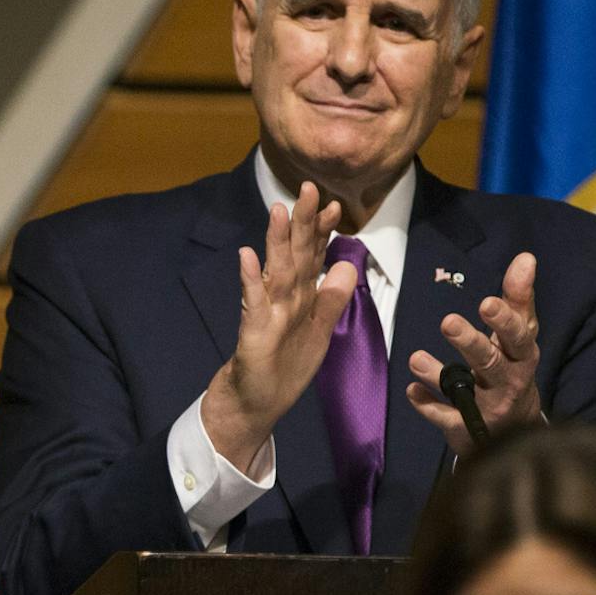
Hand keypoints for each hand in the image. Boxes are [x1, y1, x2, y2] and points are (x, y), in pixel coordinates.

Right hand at [202, 182, 353, 469]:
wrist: (254, 405)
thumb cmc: (283, 369)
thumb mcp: (319, 332)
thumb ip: (333, 298)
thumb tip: (349, 263)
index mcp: (301, 298)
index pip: (314, 257)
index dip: (324, 232)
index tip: (337, 205)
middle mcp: (283, 299)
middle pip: (296, 256)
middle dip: (303, 223)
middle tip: (309, 189)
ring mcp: (266, 314)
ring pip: (275, 272)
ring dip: (276, 241)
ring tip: (279, 211)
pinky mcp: (253, 333)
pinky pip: (253, 303)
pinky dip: (250, 280)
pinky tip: (246, 257)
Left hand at [407, 252, 543, 453]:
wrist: (516, 429)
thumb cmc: (513, 368)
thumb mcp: (519, 335)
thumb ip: (518, 299)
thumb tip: (526, 257)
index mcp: (523, 355)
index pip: (518, 335)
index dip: (504, 320)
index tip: (487, 302)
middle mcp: (509, 381)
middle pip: (491, 362)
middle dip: (470, 343)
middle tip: (448, 323)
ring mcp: (488, 406)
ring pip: (465, 389)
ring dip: (439, 373)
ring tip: (415, 358)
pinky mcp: (468, 427)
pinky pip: (445, 416)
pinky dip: (428, 404)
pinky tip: (412, 390)